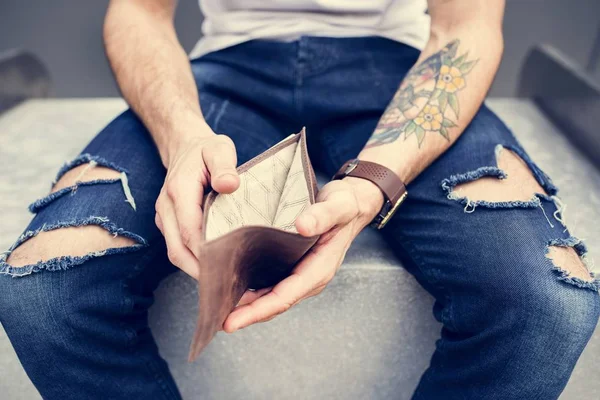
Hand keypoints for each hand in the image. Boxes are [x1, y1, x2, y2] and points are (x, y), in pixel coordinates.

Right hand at [154, 127, 239, 279]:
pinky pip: (178, 248)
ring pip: (176, 253)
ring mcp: (164, 217)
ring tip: (224, 284)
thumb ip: (224, 166)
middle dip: (201, 271)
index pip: (189, 231)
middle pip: (178, 250)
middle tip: (228, 287)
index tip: (228, 268)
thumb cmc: (206, 150)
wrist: (184, 145)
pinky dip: (194, 262)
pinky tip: (215, 269)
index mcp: (179, 191)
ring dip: (196, 270)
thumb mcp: (219, 149)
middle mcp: (166, 208)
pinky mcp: (168, 223)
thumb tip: (229, 185)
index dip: (206, 253)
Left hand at [223, 177, 383, 331]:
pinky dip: (251, 289)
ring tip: (217, 307)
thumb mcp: (339, 206)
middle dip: (246, 314)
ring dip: (246, 304)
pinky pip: (270, 284)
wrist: (352, 203)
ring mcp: (300, 273)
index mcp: (319, 269)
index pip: (284, 297)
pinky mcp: (292, 266)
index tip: (233, 320)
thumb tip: (302, 226)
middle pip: (273, 303)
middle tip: (215, 319)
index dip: (257, 310)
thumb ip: (322, 215)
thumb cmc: (346, 205)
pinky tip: (230, 285)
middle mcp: (308, 277)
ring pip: (270, 296)